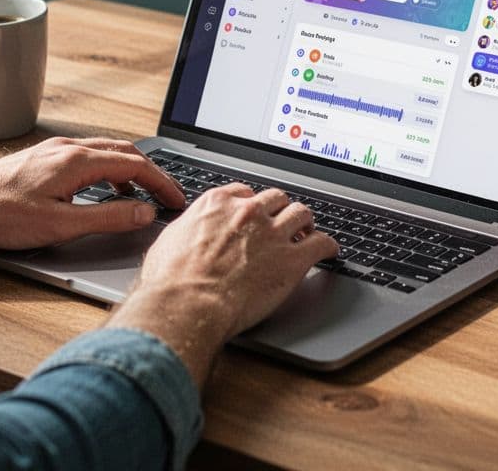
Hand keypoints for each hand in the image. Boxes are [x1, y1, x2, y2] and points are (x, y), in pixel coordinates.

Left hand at [0, 137, 185, 249]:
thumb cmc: (0, 215)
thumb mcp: (61, 225)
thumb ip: (107, 218)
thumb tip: (143, 212)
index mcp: (77, 161)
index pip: (135, 165)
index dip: (162, 183)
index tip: (176, 200)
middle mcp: (68, 148)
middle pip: (125, 153)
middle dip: (151, 174)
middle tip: (167, 196)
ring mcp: (54, 150)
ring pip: (106, 152)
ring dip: (129, 171)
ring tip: (140, 196)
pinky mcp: (43, 158)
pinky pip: (87, 156)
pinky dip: (107, 171)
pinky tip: (102, 191)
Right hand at [106, 184, 336, 386]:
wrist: (187, 304)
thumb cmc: (171, 281)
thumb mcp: (168, 242)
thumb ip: (186, 231)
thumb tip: (185, 235)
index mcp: (218, 204)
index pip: (245, 193)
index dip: (253, 205)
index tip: (255, 214)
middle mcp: (248, 213)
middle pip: (276, 199)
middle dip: (280, 210)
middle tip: (282, 223)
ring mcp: (273, 234)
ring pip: (302, 214)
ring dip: (306, 223)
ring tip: (307, 233)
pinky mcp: (292, 260)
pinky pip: (322, 243)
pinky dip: (328, 245)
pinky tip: (329, 251)